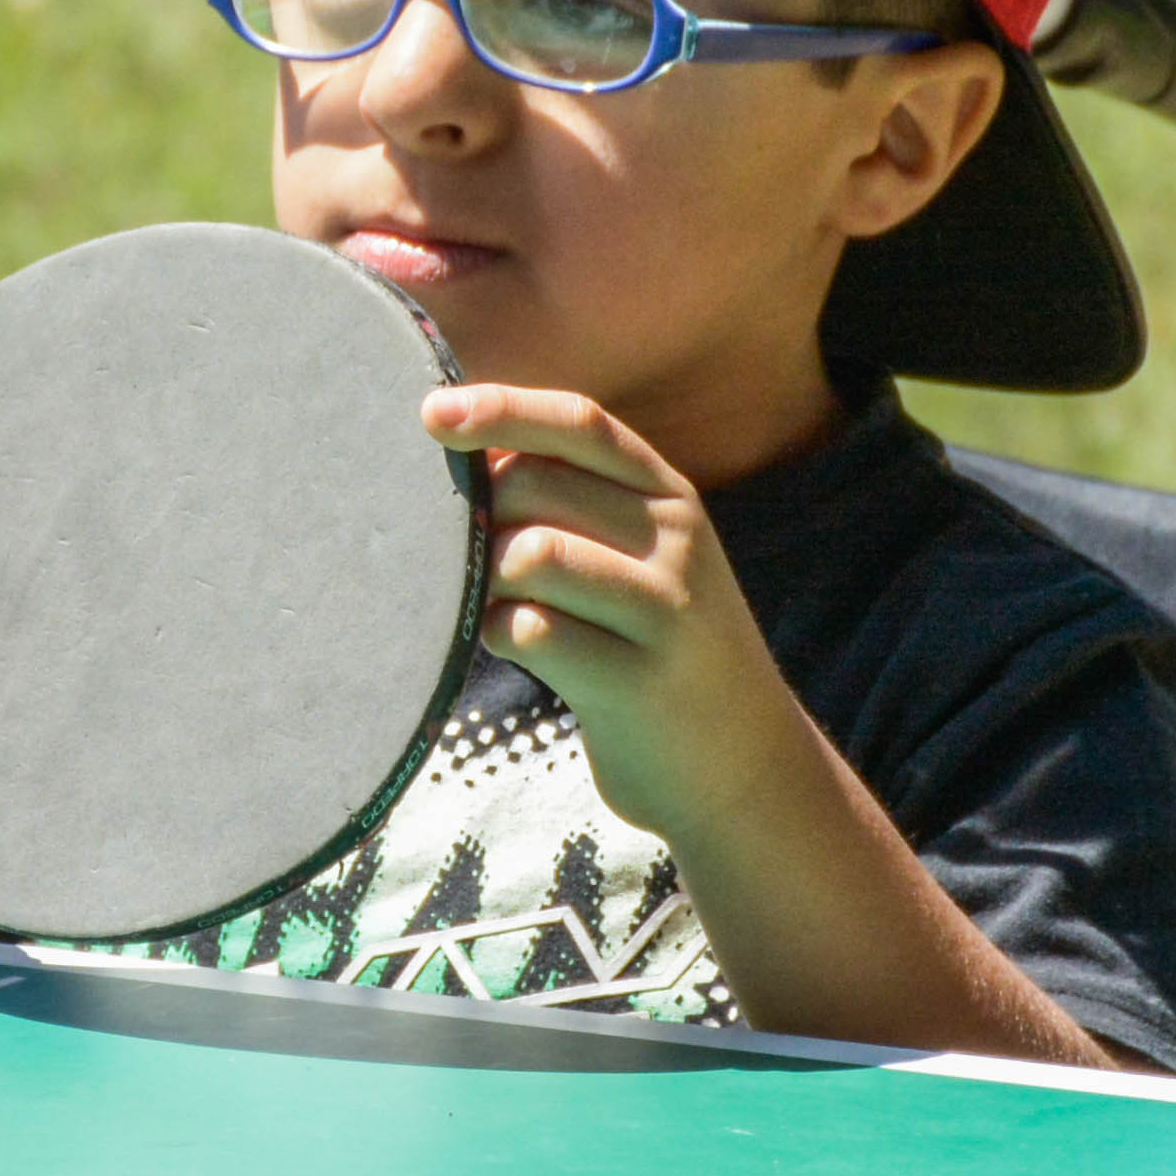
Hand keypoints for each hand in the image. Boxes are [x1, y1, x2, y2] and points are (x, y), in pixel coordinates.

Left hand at [431, 383, 816, 843]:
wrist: (744, 766)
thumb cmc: (661, 651)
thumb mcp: (647, 561)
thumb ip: (580, 503)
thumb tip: (475, 454)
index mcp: (672, 497)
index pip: (580, 424)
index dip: (502, 409)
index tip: (431, 411)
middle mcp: (676, 542)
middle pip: (536, 487)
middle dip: (480, 514)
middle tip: (473, 560)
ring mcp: (664, 612)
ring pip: (532, 553)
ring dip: (488, 577)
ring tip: (497, 604)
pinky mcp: (637, 682)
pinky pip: (533, 631)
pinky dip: (499, 631)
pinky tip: (512, 645)